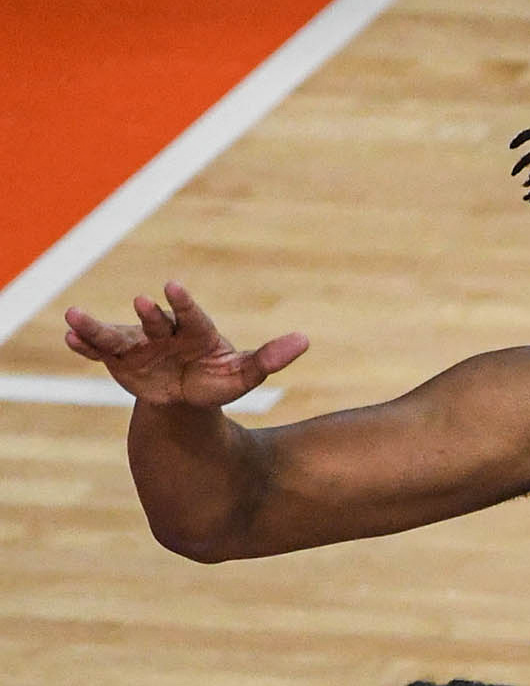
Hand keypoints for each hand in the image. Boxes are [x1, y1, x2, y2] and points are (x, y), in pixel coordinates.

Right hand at [63, 282, 307, 408]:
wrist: (186, 399)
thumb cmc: (218, 379)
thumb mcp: (245, 374)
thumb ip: (270, 358)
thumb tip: (305, 341)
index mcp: (195, 331)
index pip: (190, 315)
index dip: (182, 303)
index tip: (174, 286)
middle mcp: (163, 333)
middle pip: (154, 321)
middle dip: (148, 313)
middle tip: (142, 302)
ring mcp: (138, 345)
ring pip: (115, 334)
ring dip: (95, 325)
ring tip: (72, 315)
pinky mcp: (118, 360)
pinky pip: (98, 352)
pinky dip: (84, 345)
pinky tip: (69, 338)